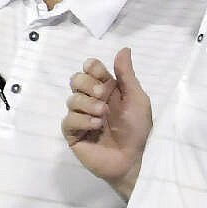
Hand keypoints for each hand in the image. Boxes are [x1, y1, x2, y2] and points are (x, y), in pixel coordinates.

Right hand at [61, 48, 151, 199]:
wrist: (134, 159)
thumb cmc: (138, 128)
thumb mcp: (137, 98)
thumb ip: (127, 74)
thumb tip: (124, 48)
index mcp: (107, 89)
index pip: (89, 68)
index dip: (92, 68)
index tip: (102, 76)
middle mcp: (91, 100)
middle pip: (75, 79)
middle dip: (88, 85)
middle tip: (103, 96)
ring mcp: (81, 117)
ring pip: (71, 99)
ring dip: (88, 104)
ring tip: (103, 116)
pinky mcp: (74, 134)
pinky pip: (68, 120)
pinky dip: (81, 120)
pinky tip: (95, 126)